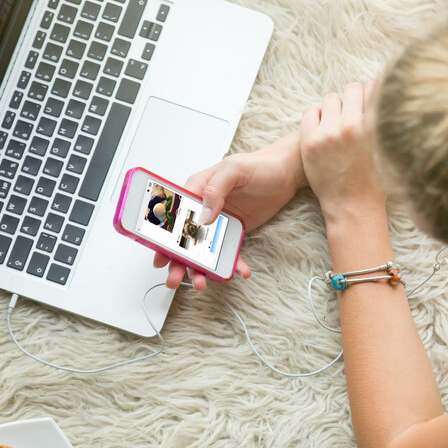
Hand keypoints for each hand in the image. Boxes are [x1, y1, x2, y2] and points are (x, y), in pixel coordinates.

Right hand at [153, 132, 306, 289]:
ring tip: (201, 283)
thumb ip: (216, 189)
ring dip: (201, 268)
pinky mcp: (234, 231)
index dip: (163, 237)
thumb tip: (204, 215)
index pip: (173, 215)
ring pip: (203, 250)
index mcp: (196, 190)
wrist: (286, 173)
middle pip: (184, 238)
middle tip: (174, 278)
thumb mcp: (234, 169)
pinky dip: (233, 264)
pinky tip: (240, 271)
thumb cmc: (259, 164)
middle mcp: (204, 208)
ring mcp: (219, 222)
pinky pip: (229, 252)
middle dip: (177, 260)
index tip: (160, 256)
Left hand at [300, 82, 386, 222]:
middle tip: (354, 113)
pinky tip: (323, 129)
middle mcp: (352, 126)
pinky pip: (311, 111)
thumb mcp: (391, 149)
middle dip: (355, 98)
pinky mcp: (310, 141)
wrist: (352, 206)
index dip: (374, 93)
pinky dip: (317, 116)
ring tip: (338, 123)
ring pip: (331, 98)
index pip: (375, 88)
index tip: (370, 102)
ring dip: (336, 107)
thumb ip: (389, 123)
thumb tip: (391, 95)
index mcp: (376, 126)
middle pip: (353, 88)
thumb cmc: (376, 180)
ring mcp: (329, 133)